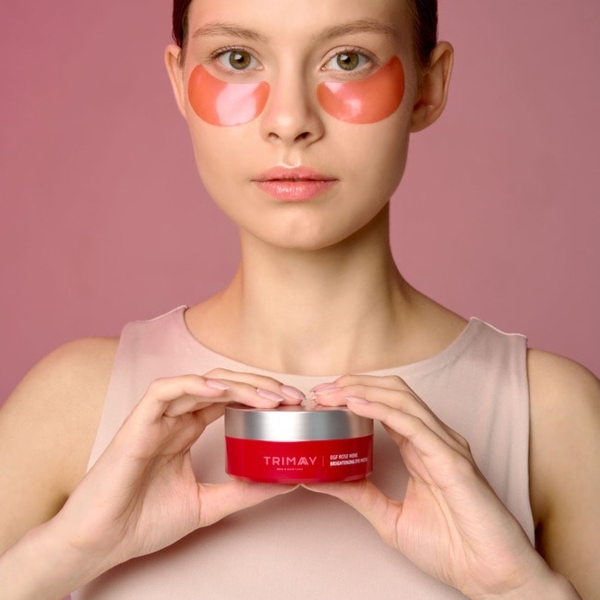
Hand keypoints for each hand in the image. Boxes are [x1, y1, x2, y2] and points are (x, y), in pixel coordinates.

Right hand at [51, 370, 303, 579]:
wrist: (100, 543)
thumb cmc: (143, 522)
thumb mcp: (207, 504)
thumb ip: (242, 491)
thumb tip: (285, 483)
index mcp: (187, 430)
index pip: (229, 400)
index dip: (261, 396)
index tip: (293, 406)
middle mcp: (174, 418)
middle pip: (221, 385)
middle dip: (259, 386)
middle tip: (292, 397)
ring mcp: (155, 418)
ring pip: (200, 382)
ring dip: (238, 384)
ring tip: (270, 396)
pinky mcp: (136, 424)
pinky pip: (164, 391)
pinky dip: (193, 385)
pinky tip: (222, 390)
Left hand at [308, 375, 565, 598]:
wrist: (491, 577)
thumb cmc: (451, 548)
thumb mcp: (389, 517)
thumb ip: (358, 493)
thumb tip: (317, 478)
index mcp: (420, 449)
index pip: (386, 405)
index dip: (354, 394)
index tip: (322, 398)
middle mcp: (434, 439)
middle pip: (393, 392)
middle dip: (355, 384)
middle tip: (321, 391)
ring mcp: (445, 446)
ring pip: (403, 400)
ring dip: (364, 391)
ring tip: (332, 392)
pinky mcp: (453, 461)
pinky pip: (414, 426)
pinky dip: (383, 410)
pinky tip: (357, 405)